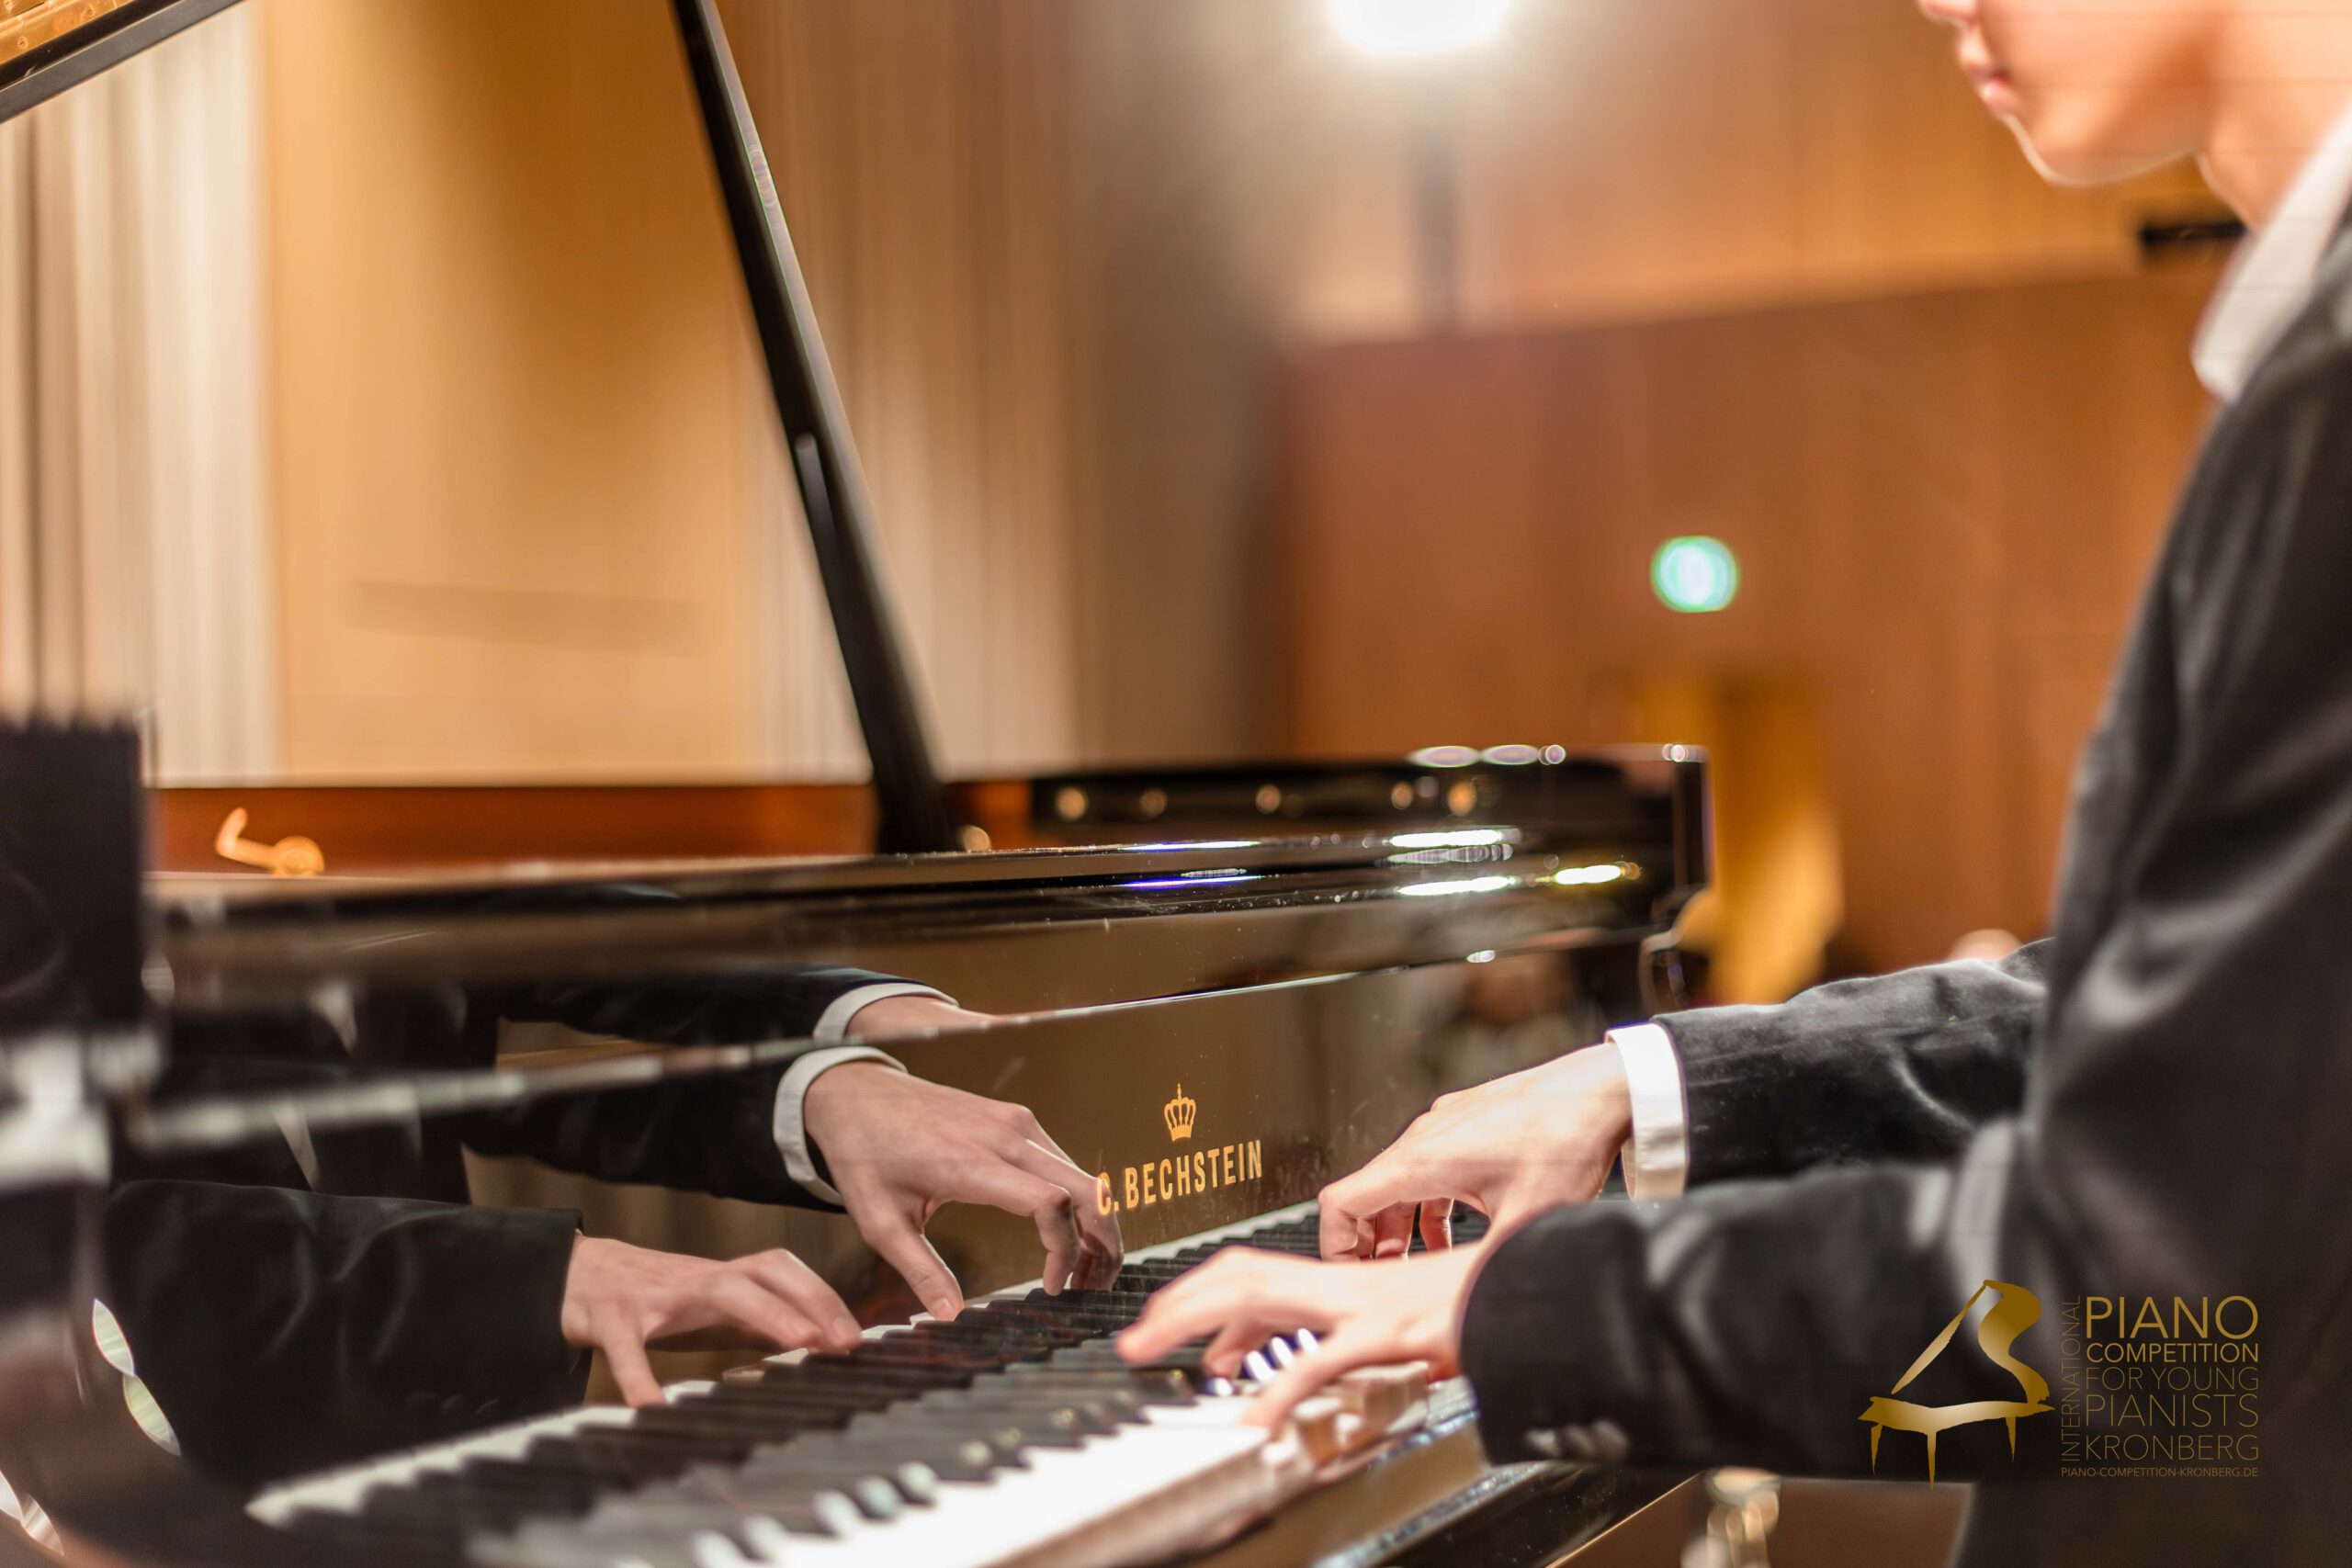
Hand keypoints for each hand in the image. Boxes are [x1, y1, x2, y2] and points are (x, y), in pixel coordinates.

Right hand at [561, 1235, 861, 1406]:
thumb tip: (814, 1345)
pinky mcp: (611, 1317)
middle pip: (763, 1271)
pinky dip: (639, 1377)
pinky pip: (627, 1348)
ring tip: (799, 1341)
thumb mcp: (710, 1307)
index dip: (821, 1296)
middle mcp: (697, 1278)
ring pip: (717, 1288)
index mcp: (722, 1277)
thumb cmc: (654, 1297)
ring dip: (765, 1311)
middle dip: (809, 1299)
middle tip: (842, 1339)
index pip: (782, 1272)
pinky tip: (653, 1408)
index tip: (855, 1334)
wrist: (576, 1273)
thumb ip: (754, 1324)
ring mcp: (656, 1295)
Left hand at [805, 1045, 1121, 1319]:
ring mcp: (1016, 1122)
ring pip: (1083, 1175)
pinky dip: (1078, 1201)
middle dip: (1102, 1243)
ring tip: (1082, 1271)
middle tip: (1094, 1288)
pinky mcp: (1017, 1119)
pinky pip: (1063, 1162)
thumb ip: (919, 1270)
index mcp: (971, 1162)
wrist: (856, 1092)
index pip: (1051, 1202)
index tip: (1051, 1289)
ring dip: (1094, 1224)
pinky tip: (1064, 1234)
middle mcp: (1005, 1135)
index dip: (1064, 1250)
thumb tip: (950, 1317)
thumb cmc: (864, 1154)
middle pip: (1087, 1189)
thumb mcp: (879, 1222)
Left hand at [1116, 1247, 1483, 1428]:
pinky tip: (1255, 1418)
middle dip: (1178, 1303)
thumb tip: (1311, 1373)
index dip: (1205, 1297)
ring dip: (1198, 1322)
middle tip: (1132, 1341)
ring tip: (1155, 1352)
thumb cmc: (1480, 1311)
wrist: (1538, 1296)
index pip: (1257, 1275)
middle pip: (1240, 1274)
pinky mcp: (1391, 1335)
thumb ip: (1354, 1344)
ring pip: (1261, 1295)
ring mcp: (1364, 1306)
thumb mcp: (1403, 1330)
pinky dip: (1281, 1387)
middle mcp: (1346, 1286)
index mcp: (1347, 1284)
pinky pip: (1321, 1359)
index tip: (1171, 1332)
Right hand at [1321, 1044, 1630, 1257]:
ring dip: (1401, 1226)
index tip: (1348, 1277)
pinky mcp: (1464, 1122)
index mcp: (1421, 1162)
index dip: (1334, 1247)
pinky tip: (1456, 1229)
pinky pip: (1425, 1167)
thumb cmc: (1567, 1142)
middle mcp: (1422, 1139)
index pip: (1339, 1203)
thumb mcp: (1526, 1224)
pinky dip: (1427, 1203)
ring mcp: (1442, 1126)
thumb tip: (1477, 1319)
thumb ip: (1486, 1273)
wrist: (1602, 1090)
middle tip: (1389, 1283)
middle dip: (1371, 1245)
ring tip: (1420, 1263)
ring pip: (1397, 1182)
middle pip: (1365, 1195)